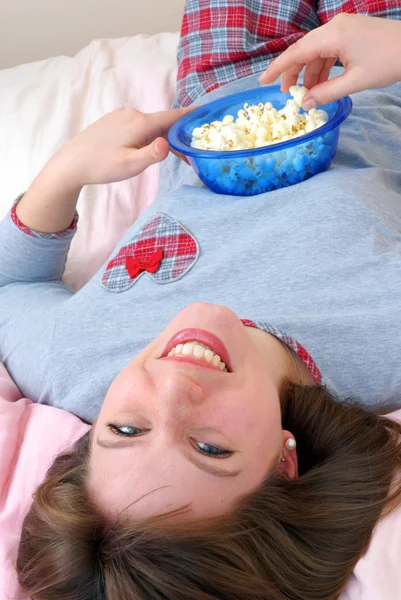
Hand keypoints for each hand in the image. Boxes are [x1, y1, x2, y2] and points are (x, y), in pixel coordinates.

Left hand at [55, 107, 193, 185]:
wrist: (71, 162)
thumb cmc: (102, 166)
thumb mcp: (130, 166)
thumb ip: (151, 154)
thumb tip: (168, 143)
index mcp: (140, 123)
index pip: (172, 116)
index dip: (192, 115)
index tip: (209, 112)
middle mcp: (132, 114)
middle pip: (163, 122)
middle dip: (178, 135)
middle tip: (190, 155)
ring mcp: (122, 115)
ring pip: (151, 125)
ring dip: (163, 137)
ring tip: (171, 156)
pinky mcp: (115, 121)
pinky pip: (140, 125)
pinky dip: (150, 135)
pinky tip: (148, 149)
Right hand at [259, 14, 400, 108]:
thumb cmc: (390, 61)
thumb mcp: (356, 82)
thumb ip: (327, 93)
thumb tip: (305, 105)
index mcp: (334, 35)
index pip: (297, 52)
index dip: (278, 68)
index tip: (263, 80)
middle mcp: (335, 27)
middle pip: (304, 50)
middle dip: (294, 73)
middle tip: (287, 94)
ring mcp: (344, 28)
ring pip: (316, 51)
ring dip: (310, 73)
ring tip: (308, 94)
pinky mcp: (351, 33)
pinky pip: (329, 50)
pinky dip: (323, 67)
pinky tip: (323, 84)